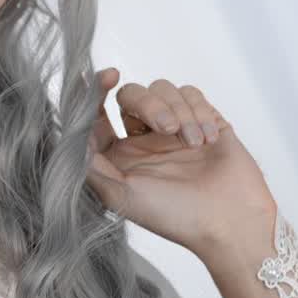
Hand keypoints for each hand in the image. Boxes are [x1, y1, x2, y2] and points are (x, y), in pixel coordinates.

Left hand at [84, 68, 276, 259]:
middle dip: (149, 103)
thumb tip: (69, 135)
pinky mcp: (202, 120)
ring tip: (193, 144)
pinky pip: (192, 94)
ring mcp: (173, 128)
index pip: (97, 114)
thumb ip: (90, 164)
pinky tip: (208, 140)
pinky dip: (200, 113)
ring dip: (180, 112)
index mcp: (117, 156)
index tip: (107, 77)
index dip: (95, 90)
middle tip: (167, 129)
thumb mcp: (120, 196)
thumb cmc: (173, 216)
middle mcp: (141, 139)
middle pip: (131, 94)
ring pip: (164, 89)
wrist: (227, 221)